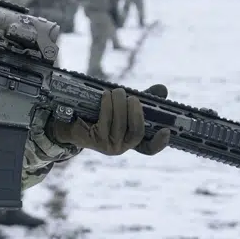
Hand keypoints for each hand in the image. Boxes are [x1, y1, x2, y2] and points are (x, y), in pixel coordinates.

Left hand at [49, 84, 171, 155]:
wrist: (72, 120)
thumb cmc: (102, 112)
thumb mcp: (125, 105)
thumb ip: (145, 99)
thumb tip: (163, 90)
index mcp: (132, 140)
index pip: (149, 148)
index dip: (160, 142)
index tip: (166, 131)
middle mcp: (122, 147)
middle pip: (136, 132)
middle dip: (136, 112)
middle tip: (132, 97)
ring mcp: (109, 146)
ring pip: (120, 125)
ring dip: (119, 105)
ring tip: (117, 91)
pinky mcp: (96, 140)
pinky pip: (105, 121)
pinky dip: (107, 106)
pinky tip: (106, 95)